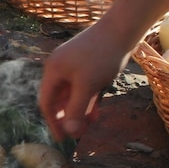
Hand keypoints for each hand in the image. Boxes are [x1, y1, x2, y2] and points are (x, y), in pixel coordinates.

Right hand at [39, 24, 132, 141]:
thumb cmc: (102, 56)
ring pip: (72, 94)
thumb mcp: (88, 86)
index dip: (53, 122)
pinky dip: (87, 98)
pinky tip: (96, 109)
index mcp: (53, 71)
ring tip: (91, 123)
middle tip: (80, 133)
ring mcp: (72, 65)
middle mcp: (58, 68)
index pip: (46, 103)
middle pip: (59, 99)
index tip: (62, 139)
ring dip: (80, 109)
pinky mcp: (85, 63)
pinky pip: (81, 86)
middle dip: (69, 117)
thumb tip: (70, 132)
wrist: (122, 28)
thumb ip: (77, 110)